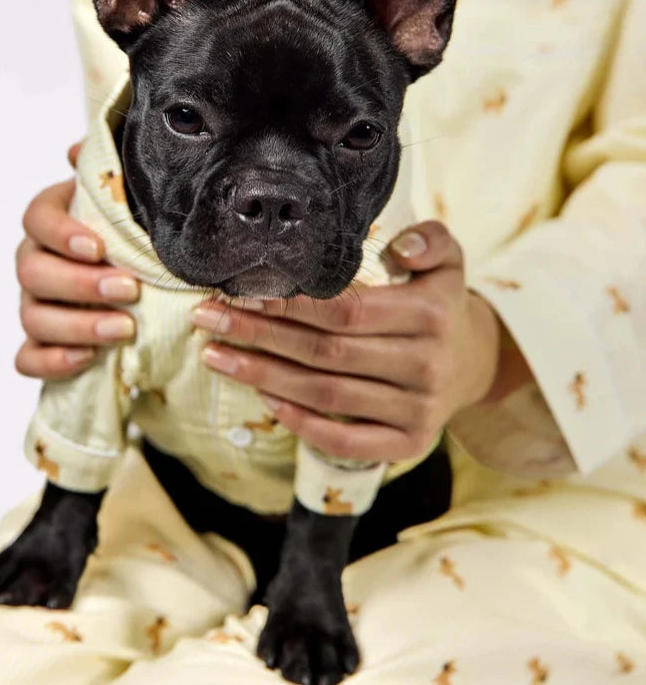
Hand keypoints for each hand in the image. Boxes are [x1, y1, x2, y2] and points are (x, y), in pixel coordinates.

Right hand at [14, 141, 139, 379]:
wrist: (141, 277)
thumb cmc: (130, 230)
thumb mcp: (128, 196)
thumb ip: (109, 171)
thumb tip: (78, 148)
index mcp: (51, 220)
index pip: (36, 219)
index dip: (61, 233)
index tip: (99, 246)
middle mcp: (34, 261)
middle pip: (32, 272)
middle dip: (80, 283)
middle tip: (129, 289)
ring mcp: (34, 304)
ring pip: (32, 317)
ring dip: (78, 324)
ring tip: (125, 328)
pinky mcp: (40, 344)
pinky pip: (28, 359)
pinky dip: (53, 361)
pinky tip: (89, 358)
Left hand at [193, 221, 509, 463]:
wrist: (474, 362)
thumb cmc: (439, 303)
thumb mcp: (447, 260)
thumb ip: (429, 240)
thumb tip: (400, 248)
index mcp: (430, 314)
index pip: (347, 310)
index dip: (291, 303)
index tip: (242, 290)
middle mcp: (426, 365)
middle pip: (327, 353)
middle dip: (260, 334)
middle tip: (209, 319)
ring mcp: (418, 410)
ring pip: (327, 395)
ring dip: (264, 376)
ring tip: (216, 356)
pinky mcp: (409, 444)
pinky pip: (346, 441)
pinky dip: (302, 423)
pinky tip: (264, 398)